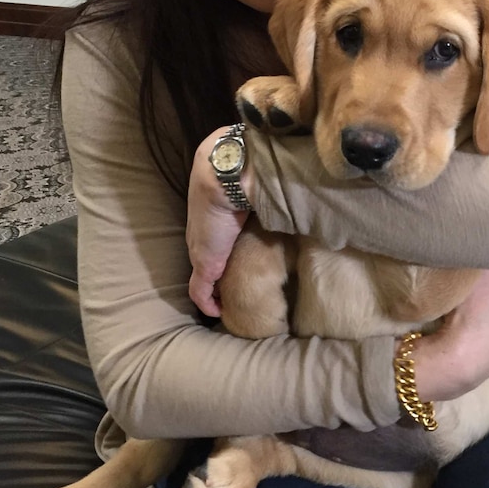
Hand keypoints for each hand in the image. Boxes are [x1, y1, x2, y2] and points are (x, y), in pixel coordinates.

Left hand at [187, 127, 254, 316]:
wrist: (228, 176)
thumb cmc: (243, 174)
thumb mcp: (253, 185)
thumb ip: (262, 191)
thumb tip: (287, 188)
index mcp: (211, 215)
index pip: (213, 237)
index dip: (223, 251)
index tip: (236, 261)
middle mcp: (202, 235)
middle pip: (206, 258)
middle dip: (218, 272)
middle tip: (235, 284)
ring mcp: (200, 250)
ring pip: (202, 277)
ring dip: (214, 290)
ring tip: (230, 300)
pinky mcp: (204, 264)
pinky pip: (200, 292)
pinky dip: (208, 304)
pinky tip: (219, 313)